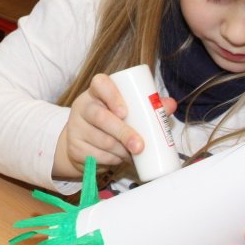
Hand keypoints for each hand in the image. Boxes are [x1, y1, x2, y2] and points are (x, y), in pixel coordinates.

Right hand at [53, 73, 176, 179]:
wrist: (82, 141)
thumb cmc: (110, 120)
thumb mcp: (124, 109)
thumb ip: (147, 105)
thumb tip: (170, 104)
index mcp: (96, 92)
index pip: (99, 84)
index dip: (112, 96)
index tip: (125, 111)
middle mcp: (82, 107)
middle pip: (100, 117)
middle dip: (123, 133)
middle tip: (140, 146)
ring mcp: (75, 128)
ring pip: (101, 140)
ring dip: (121, 150)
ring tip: (134, 153)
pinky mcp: (74, 148)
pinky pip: (96, 156)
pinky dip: (112, 160)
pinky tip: (120, 159)